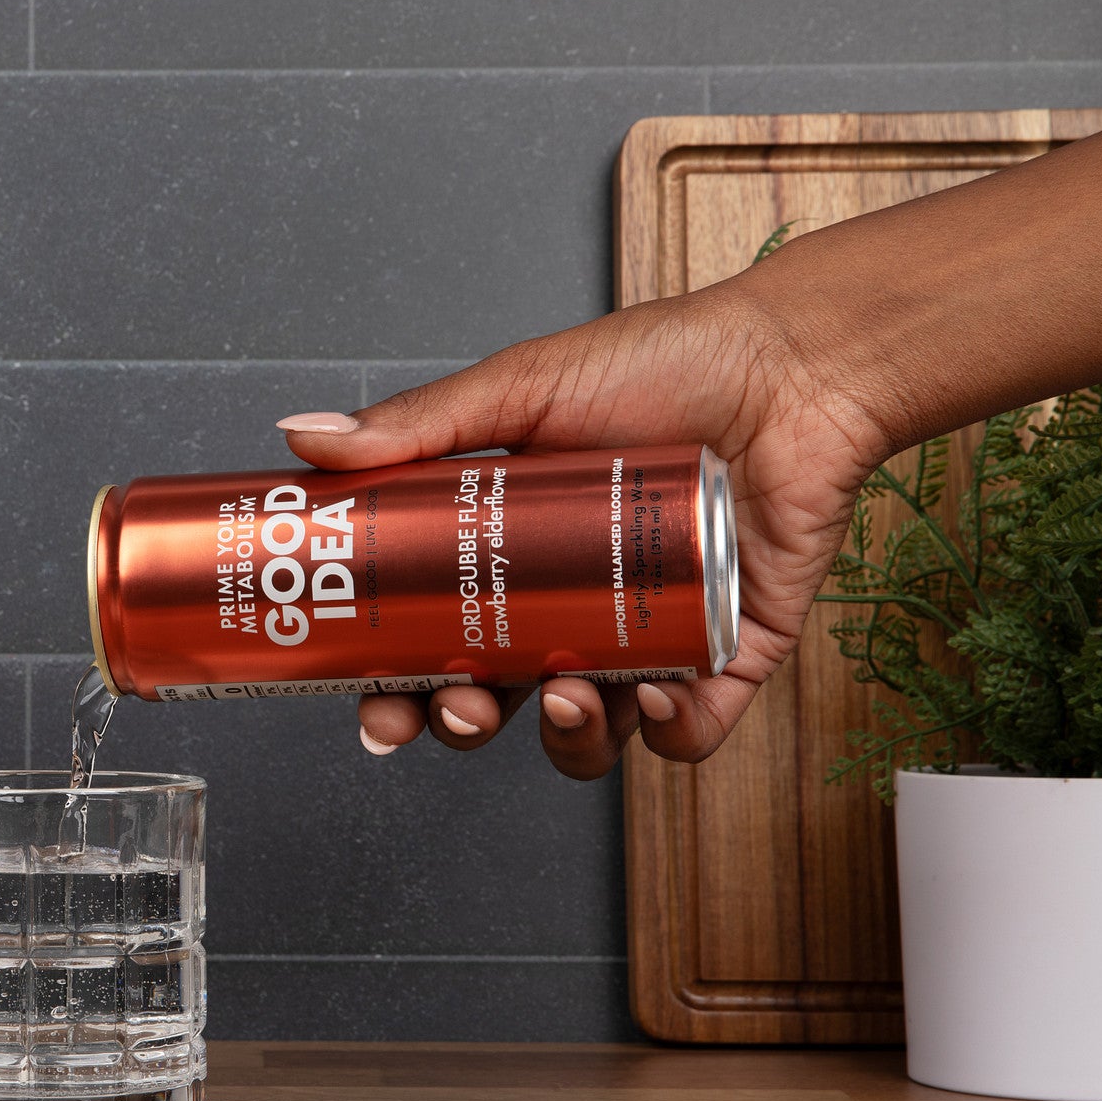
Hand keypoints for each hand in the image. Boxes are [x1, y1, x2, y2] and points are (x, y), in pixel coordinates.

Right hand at [280, 284, 890, 778]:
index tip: (375, 707)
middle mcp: (572, 606)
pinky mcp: (726, 655)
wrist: (796, 364)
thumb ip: (415, 424)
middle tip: (462, 706)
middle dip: (468, 724)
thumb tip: (305, 438)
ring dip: (567, 738)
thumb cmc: (672, 362)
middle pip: (498, 701)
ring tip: (569, 695)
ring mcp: (648, 637)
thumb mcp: (523, 388)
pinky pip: (690, 732)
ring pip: (589, 733)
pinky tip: (660, 697)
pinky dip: (672, 734)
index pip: (435, 640)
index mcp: (511, 554)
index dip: (398, 686)